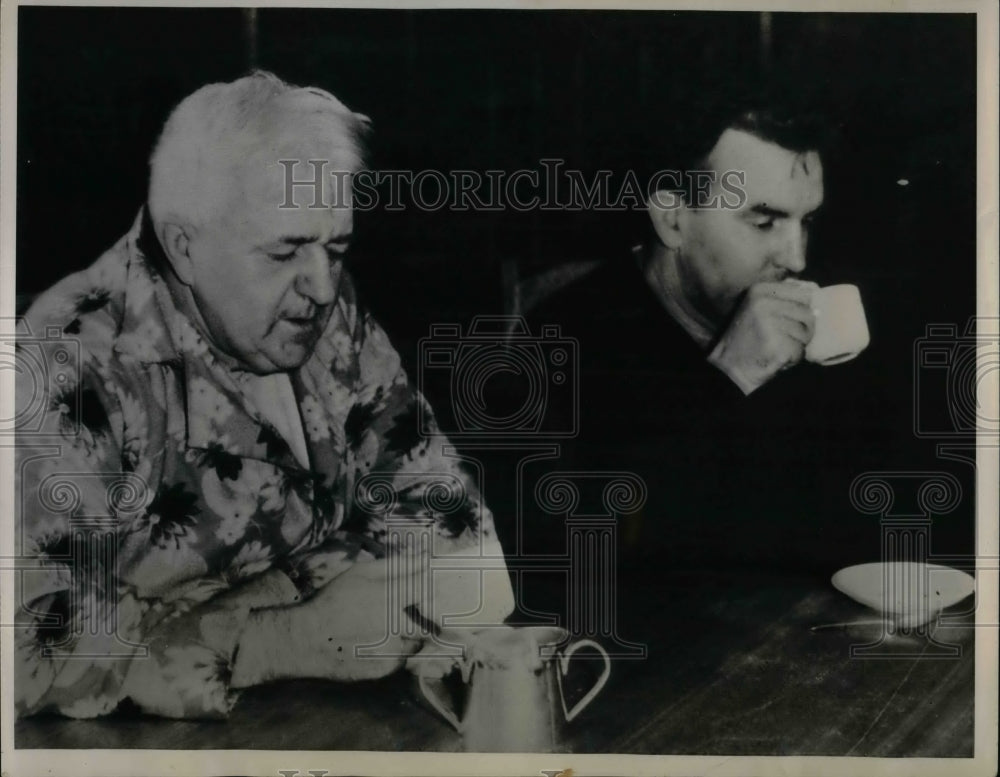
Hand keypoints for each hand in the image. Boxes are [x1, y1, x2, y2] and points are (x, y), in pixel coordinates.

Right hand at [232, 558, 424, 685]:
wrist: (306, 640)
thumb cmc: (334, 600)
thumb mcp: (362, 573)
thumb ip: (398, 566)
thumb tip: (425, 557)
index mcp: (394, 597)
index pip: (432, 591)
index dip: (437, 588)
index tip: (438, 587)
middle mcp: (398, 625)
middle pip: (432, 619)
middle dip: (431, 615)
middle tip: (415, 612)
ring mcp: (393, 649)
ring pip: (419, 640)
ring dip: (413, 633)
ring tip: (385, 628)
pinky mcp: (386, 669)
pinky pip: (403, 658)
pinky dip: (397, 650)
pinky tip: (375, 643)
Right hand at [708, 279, 817, 393]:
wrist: (730, 366)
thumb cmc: (748, 338)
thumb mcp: (759, 308)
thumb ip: (783, 298)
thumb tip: (815, 292)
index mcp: (760, 290)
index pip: (804, 293)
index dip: (803, 309)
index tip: (788, 320)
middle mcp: (764, 303)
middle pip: (807, 313)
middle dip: (802, 329)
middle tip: (783, 338)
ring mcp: (770, 323)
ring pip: (806, 332)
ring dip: (797, 344)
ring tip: (778, 346)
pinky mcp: (776, 344)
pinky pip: (800, 350)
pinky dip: (793, 358)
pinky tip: (777, 357)